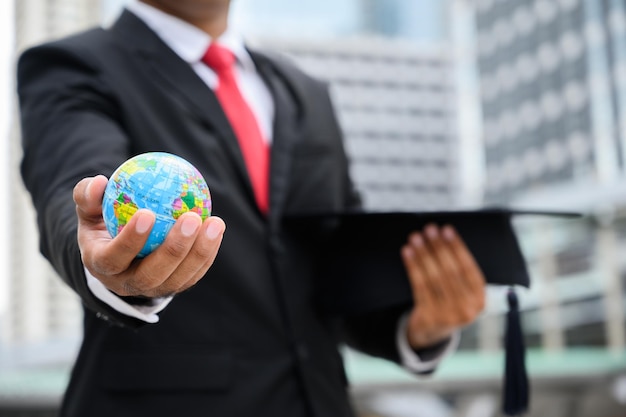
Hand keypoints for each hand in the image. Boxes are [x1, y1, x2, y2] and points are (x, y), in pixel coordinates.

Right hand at [73, 175, 225, 298]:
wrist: (117, 252)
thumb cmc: (102, 222)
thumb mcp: (88, 208)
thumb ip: (88, 194)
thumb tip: (100, 181)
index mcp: (102, 265)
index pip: (114, 258)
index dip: (130, 240)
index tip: (147, 213)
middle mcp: (127, 284)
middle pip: (152, 274)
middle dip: (174, 249)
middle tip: (191, 218)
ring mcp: (153, 289)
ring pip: (179, 278)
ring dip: (200, 252)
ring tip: (214, 222)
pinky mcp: (175, 287)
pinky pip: (194, 274)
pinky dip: (208, 252)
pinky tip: (217, 227)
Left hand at [401, 224, 485, 349]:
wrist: (433, 332)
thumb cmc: (449, 301)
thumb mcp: (463, 292)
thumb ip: (460, 271)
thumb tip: (444, 236)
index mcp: (480, 298)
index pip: (468, 268)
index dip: (457, 247)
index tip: (447, 230)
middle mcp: (468, 309)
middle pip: (450, 272)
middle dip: (438, 247)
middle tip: (429, 229)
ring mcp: (448, 315)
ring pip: (434, 278)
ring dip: (423, 254)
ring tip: (416, 238)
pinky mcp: (429, 317)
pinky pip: (419, 287)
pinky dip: (413, 267)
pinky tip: (408, 253)